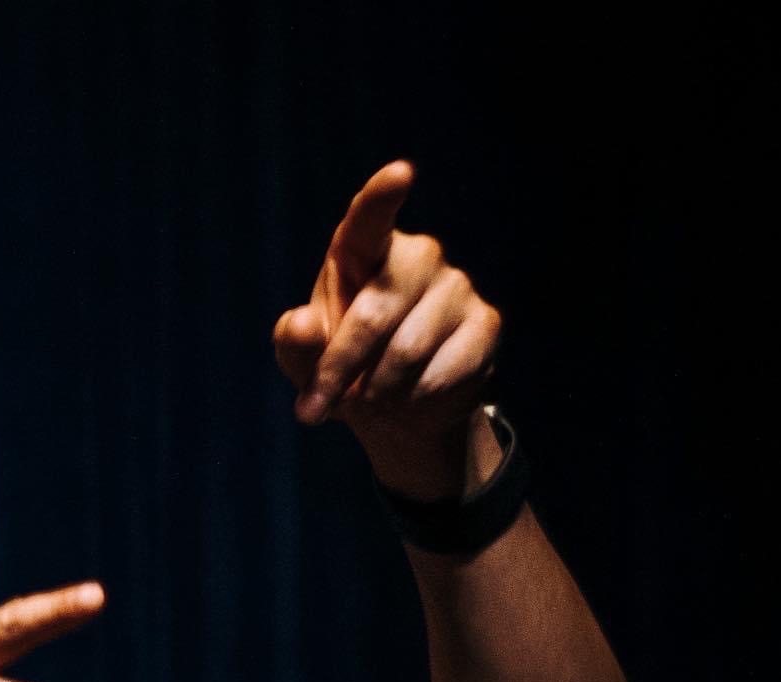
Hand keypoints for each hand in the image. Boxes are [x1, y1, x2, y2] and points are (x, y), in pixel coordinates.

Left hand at [273, 161, 501, 476]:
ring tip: (368, 399)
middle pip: (376, 313)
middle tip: (314, 408)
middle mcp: (417, 255)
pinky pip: (443, 371)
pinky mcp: (486, 323)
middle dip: (339, 369)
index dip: (383, 196)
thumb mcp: (304, 360)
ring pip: (408, 350)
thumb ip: (295, 343)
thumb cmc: (342, 367)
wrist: (397, 408)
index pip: (370, 217)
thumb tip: (301, 325)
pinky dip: (414, 399)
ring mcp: (457, 286)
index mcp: (363, 250)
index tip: (399, 173)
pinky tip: (409, 398)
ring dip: (376, 391)